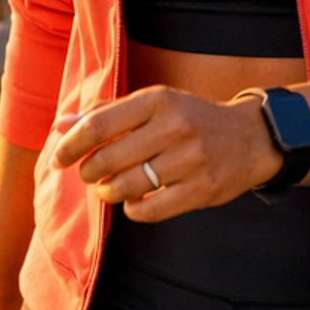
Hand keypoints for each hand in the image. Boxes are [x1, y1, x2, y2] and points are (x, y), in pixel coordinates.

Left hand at [53, 86, 279, 218]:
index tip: (59, 158)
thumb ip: (106, 114)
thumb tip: (59, 127)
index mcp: (159, 100)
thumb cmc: (189, 120)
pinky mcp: (200, 190)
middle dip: (89, 172)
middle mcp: (175, 127)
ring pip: (124, 188)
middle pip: (106, 160)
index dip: (70, 146)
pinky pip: (146, 210)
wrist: (249, 138)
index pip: (97, 125)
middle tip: (92, 174)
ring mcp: (190, 160)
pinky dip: (133, 208)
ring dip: (108, 192)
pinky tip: (138, 198)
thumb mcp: (153, 105)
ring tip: (113, 187)